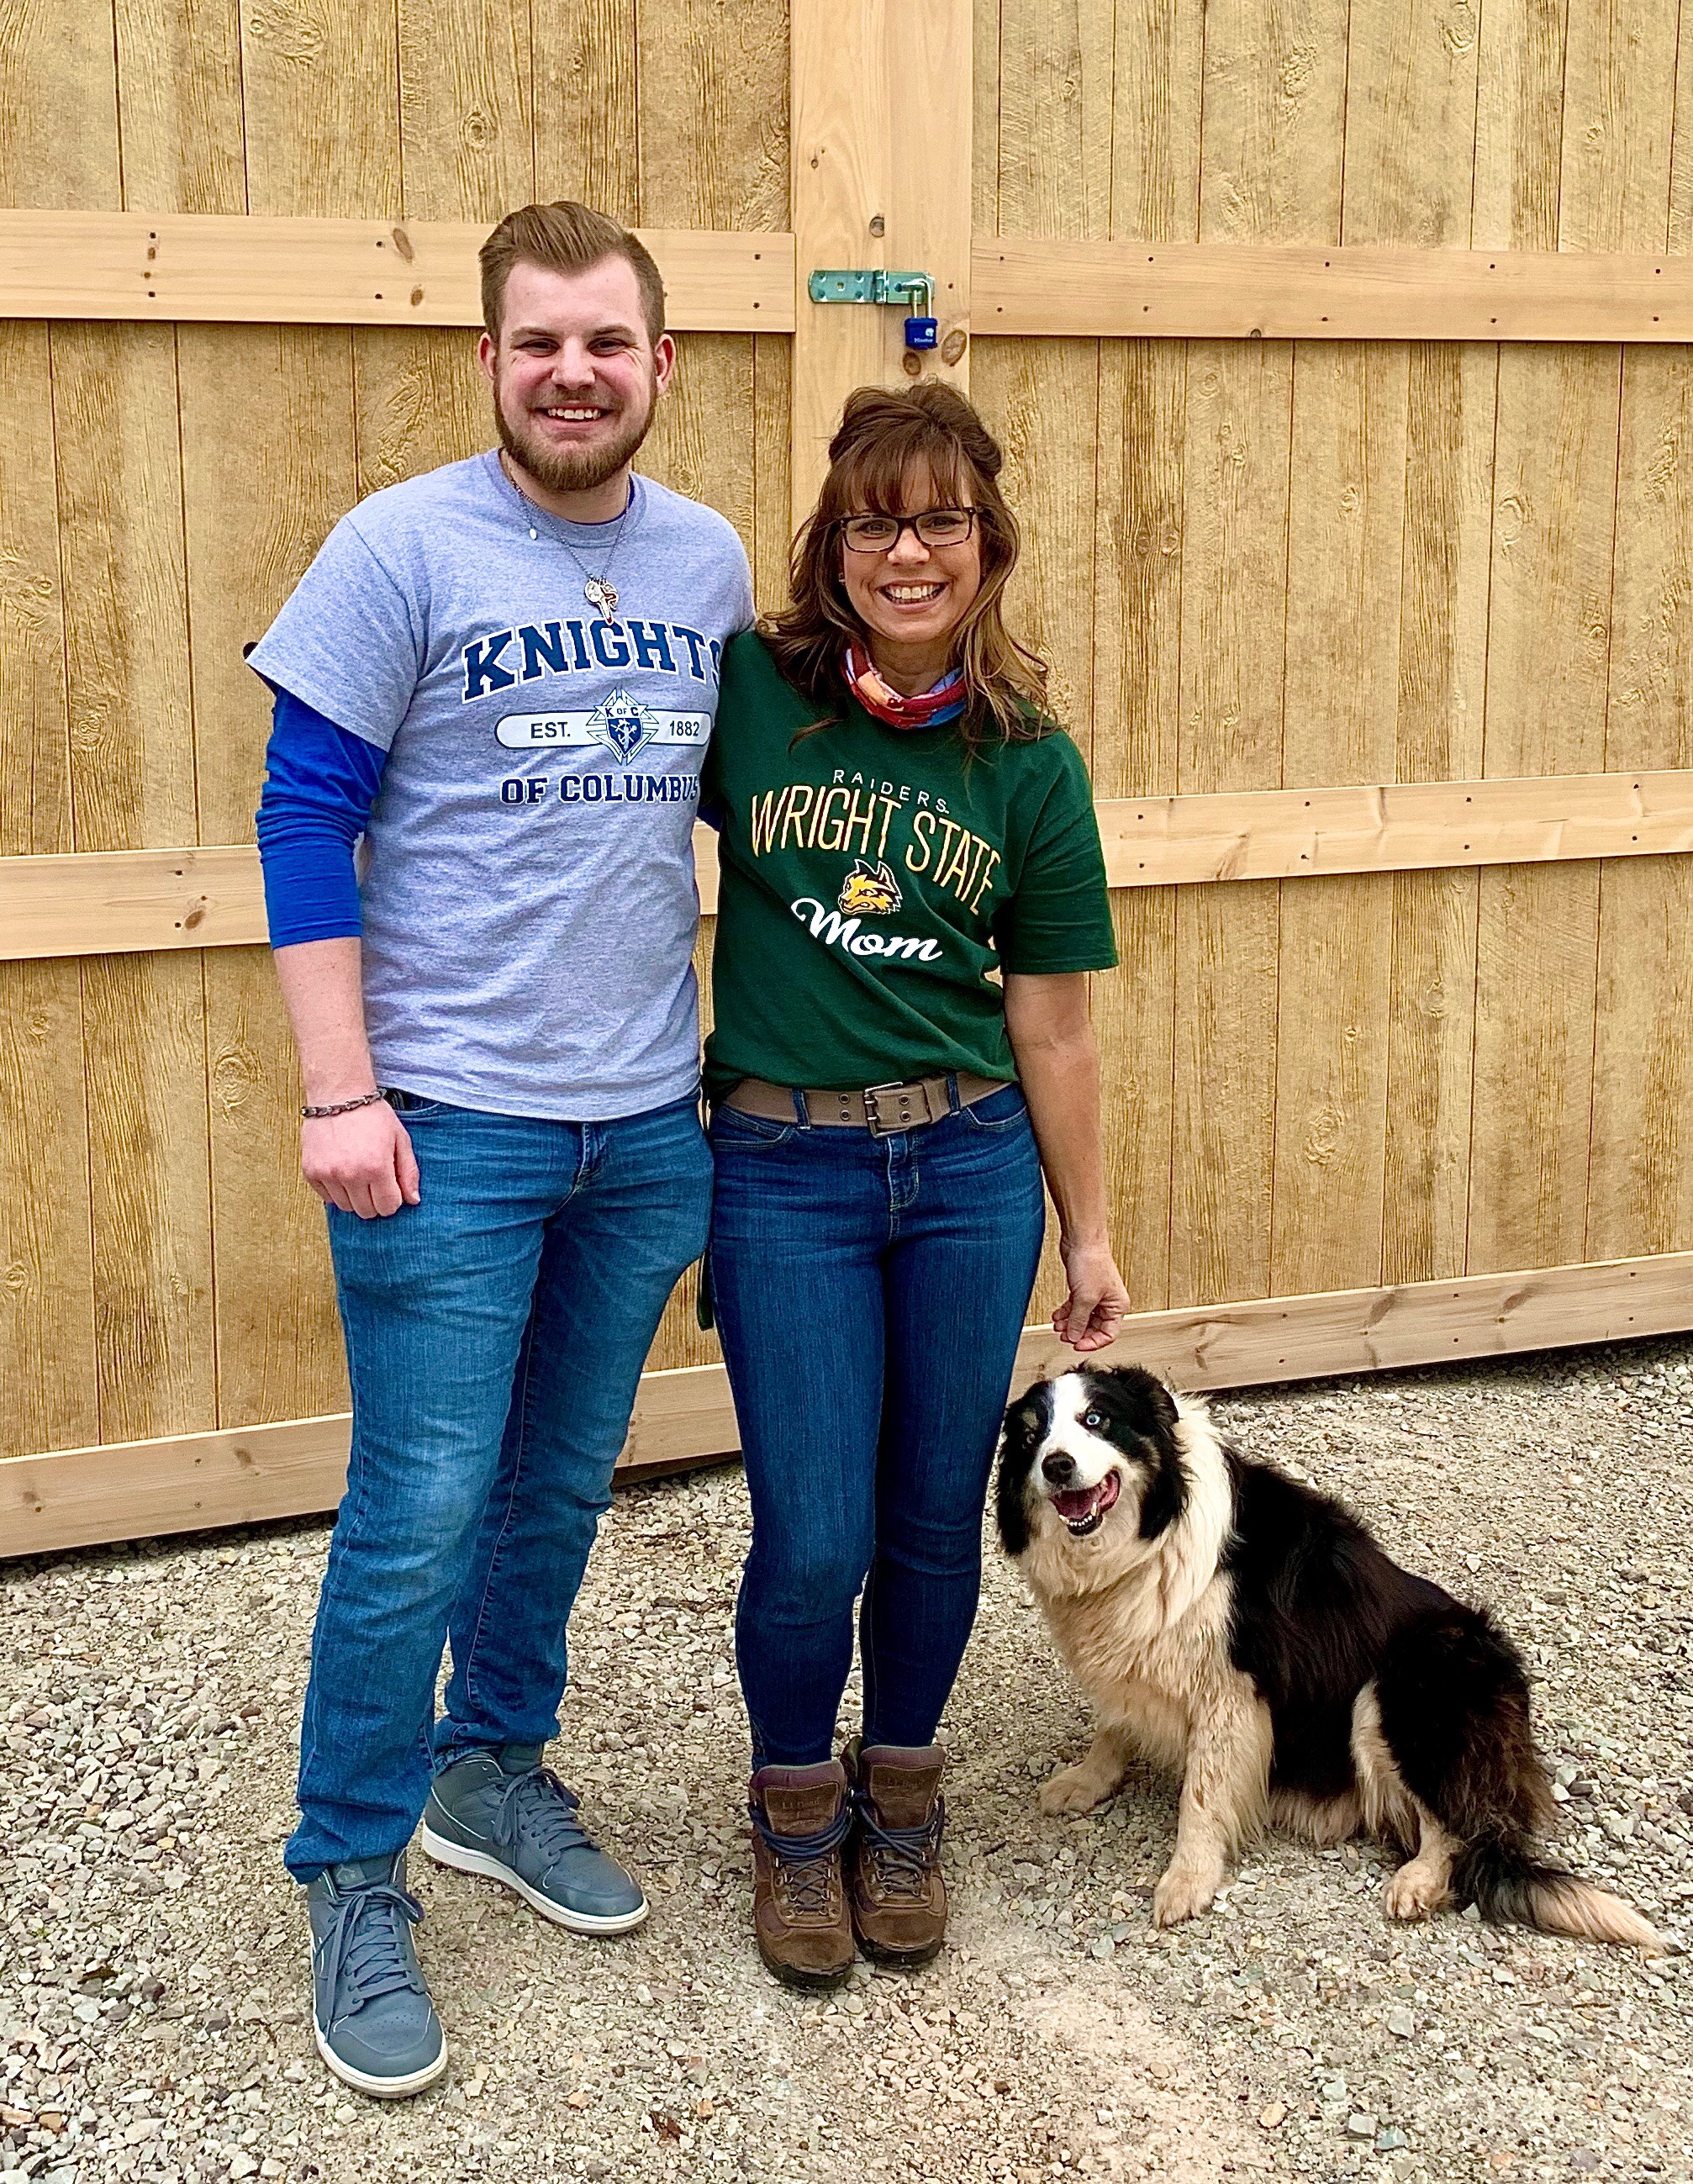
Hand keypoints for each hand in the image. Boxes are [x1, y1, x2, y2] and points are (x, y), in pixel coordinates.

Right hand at [301, 1100, 420, 1218]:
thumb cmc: (373, 1116)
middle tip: (374, 1181)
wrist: (338, 1094)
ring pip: (346, 1207)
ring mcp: (328, 1174)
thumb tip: (413, 1200)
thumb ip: (409, 1171)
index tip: (391, 1187)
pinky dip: (335, 1191)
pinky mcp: (311, 1171)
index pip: (388, 1207)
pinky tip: (341, 1171)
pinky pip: (326, 1198)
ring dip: (355, 1197)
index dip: (393, 1200)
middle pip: (367, 1212)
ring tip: (357, 1174)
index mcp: (376, 1167)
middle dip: (375, 1201)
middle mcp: (350, 1174)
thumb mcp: (400, 1139)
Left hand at [1052, 1237, 1129, 1351]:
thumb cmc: (1092, 1262)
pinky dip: (1066, 1313)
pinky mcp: (1083, 1289)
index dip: (1092, 1342)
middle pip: (1094, 1328)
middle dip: (1078, 1332)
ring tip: (1058, 1326)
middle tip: (1064, 1336)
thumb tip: (1074, 1337)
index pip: (1108, 1334)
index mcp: (1117, 1306)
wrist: (1081, 1240)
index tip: (1077, 1345)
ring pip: (1083, 1318)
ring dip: (1070, 1324)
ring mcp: (1095, 1295)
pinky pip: (1075, 1307)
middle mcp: (1108, 1302)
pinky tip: (1057, 1316)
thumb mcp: (1085, 1298)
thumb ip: (1079, 1321)